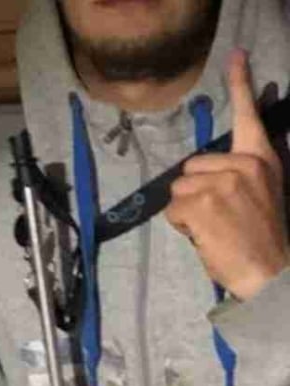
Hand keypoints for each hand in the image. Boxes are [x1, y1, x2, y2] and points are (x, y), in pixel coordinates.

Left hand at [165, 49, 287, 300]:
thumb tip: (208, 168)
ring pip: (177, 189)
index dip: (240, 84)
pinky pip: (171, 209)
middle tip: (218, 217)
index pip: (249, 116)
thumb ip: (242, 173)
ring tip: (213, 227)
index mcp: (261, 159)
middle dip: (194, 192)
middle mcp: (243, 164)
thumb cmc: (262, 237)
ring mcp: (221, 182)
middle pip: (189, 167)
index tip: (235, 55)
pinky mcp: (202, 202)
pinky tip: (204, 234)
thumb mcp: (262, 193)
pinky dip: (180, 225)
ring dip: (185, 211)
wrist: (272, 271)